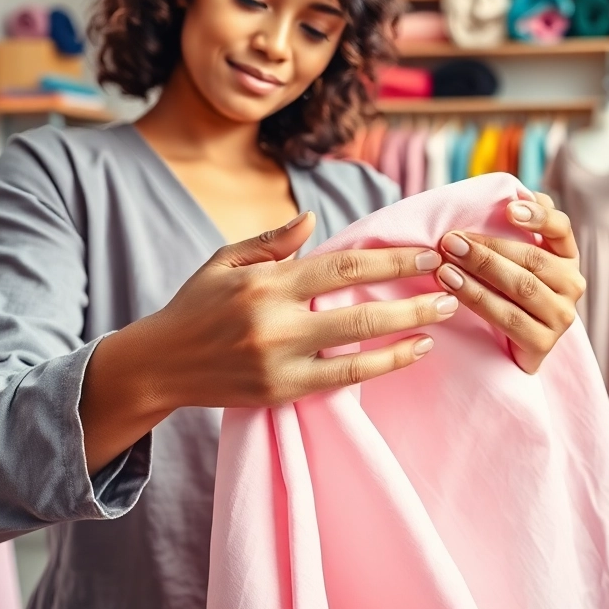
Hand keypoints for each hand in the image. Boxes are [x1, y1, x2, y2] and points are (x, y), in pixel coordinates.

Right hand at [82, 211, 457, 474]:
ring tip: (442, 316)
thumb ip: (273, 242)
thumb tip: (314, 217)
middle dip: (411, 293)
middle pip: (359, 303)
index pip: (341, 264)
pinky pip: (345, 378)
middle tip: (450, 282)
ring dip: (409, 329)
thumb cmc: (195, 307)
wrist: (158, 366)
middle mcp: (275, 320)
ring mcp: (280, 360)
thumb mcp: (225, 261)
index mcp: (266, 281)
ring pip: (359, 343)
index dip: (389, 258)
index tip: (426, 253)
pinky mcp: (282, 391)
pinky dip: (385, 364)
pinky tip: (414, 351)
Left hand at [434, 193, 584, 373]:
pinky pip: (508, 318)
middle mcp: (572, 285)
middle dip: (487, 249)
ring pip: (520, 287)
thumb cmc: (509, 292)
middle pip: (532, 259)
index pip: (561, 228)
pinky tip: (452, 288)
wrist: (512, 348)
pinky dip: (477, 300)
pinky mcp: (544, 343)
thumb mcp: (515, 259)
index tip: (509, 209)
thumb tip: (514, 194)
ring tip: (445, 263)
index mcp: (567, 257)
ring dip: (478, 272)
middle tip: (450, 240)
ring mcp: (561, 316)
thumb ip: (519, 226)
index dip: (538, 216)